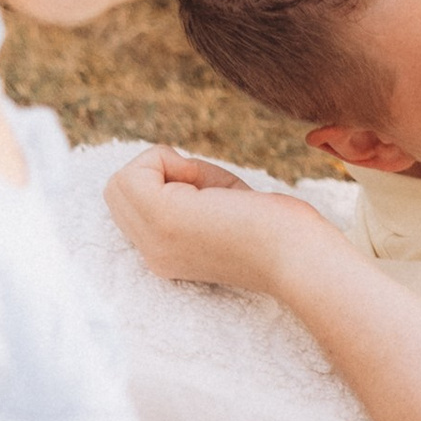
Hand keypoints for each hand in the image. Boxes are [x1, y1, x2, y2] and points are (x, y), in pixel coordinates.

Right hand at [105, 145, 330, 297]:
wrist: (302, 259)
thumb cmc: (281, 230)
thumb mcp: (224, 208)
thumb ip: (193, 191)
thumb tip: (173, 164)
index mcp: (166, 255)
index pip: (134, 205)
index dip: (170, 183)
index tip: (213, 198)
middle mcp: (151, 255)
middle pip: (119, 191)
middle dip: (160, 172)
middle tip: (207, 189)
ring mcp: (153, 241)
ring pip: (119, 181)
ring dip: (164, 167)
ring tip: (208, 189)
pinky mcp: (162, 219)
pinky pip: (133, 171)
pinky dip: (167, 161)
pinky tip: (207, 186)